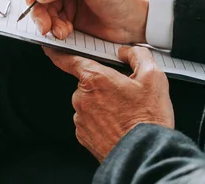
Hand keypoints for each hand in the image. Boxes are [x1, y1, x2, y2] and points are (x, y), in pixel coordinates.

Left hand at [43, 45, 173, 161]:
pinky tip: (118, 126)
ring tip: (125, 114)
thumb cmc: (148, 118)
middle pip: (87, 82)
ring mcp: (81, 118)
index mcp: (95, 79)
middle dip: (103, 85)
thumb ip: (137, 55)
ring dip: (102, 104)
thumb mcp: (153, 77)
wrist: (145, 155)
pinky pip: (89, 120)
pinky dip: (101, 121)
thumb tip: (126, 52)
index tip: (51, 49)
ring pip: (89, 102)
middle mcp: (82, 98)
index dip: (58, 53)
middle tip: (125, 95)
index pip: (68, 60)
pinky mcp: (83, 135)